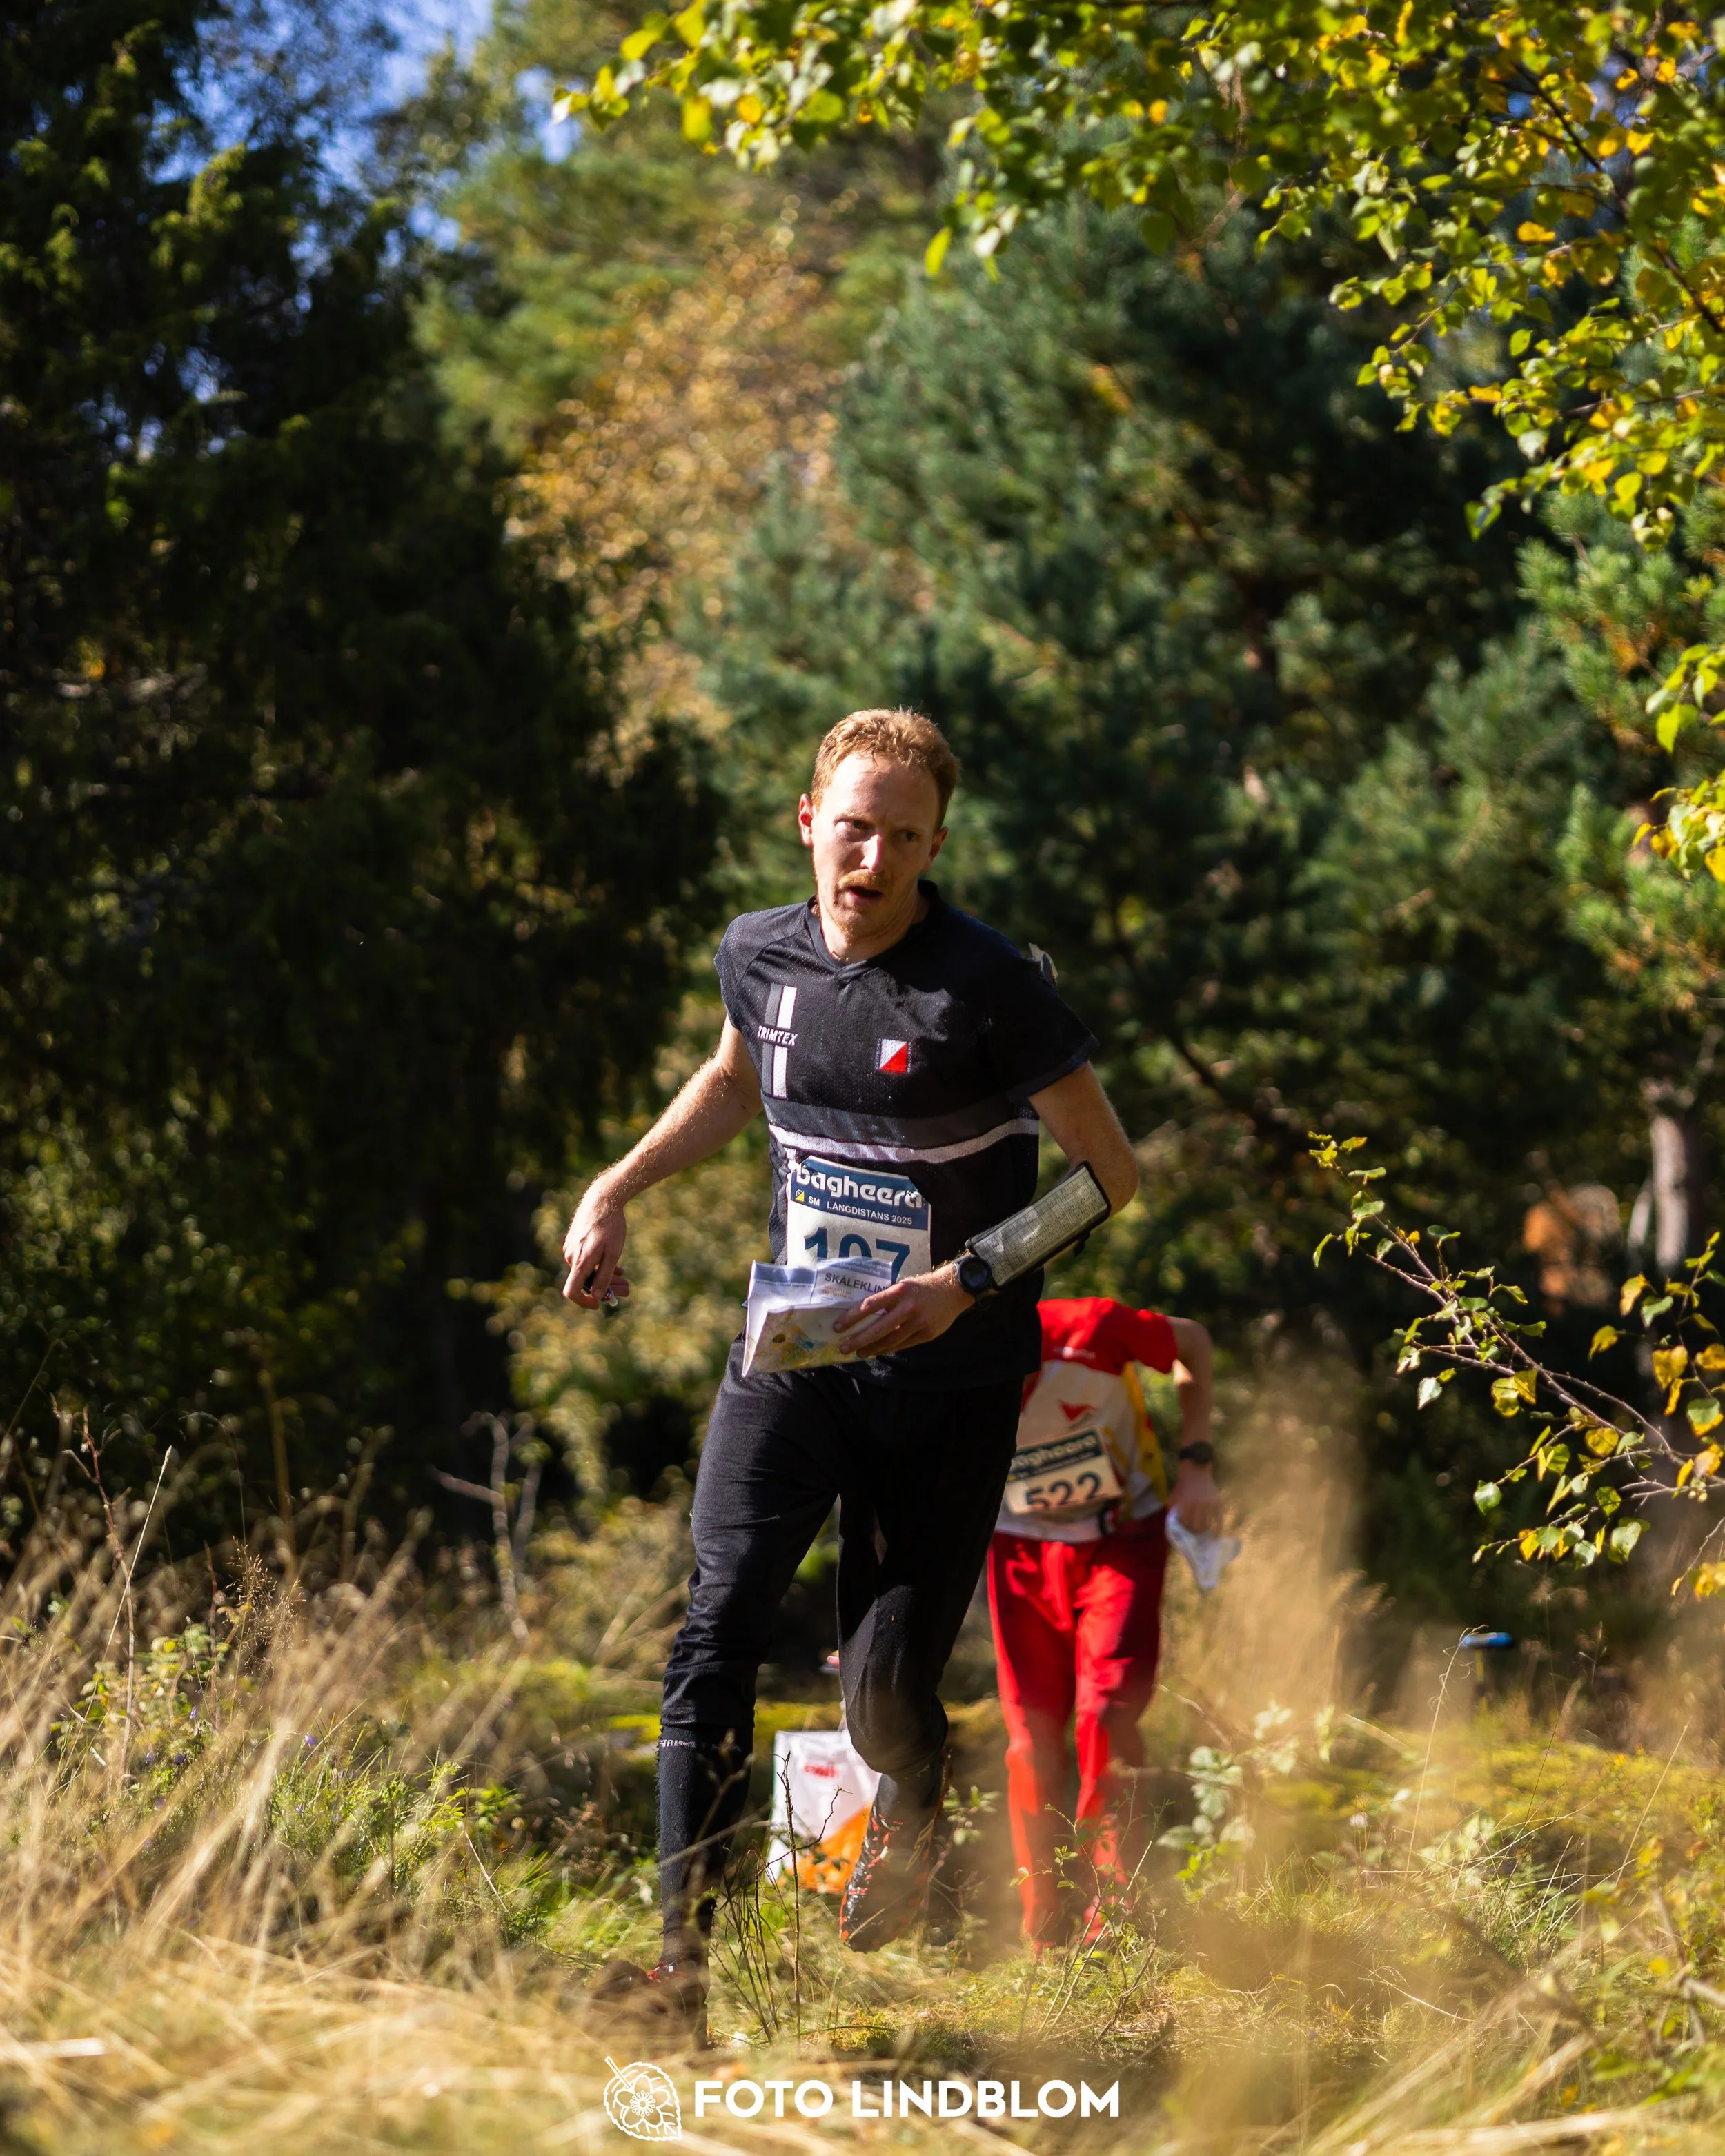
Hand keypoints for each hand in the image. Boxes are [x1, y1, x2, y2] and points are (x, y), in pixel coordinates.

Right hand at [561, 1179, 632, 1308]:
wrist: (603, 1198)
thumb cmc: (611, 1225)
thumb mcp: (613, 1253)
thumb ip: (604, 1276)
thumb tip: (597, 1295)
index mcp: (580, 1261)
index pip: (572, 1291)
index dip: (583, 1301)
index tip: (598, 1304)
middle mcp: (571, 1256)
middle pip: (585, 1281)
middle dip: (606, 1287)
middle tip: (627, 1289)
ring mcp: (571, 1248)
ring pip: (587, 1270)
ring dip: (605, 1276)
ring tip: (625, 1276)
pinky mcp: (573, 1242)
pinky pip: (586, 1260)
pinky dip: (599, 1265)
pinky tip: (616, 1265)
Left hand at [833, 1264, 973, 1355]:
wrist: (953, 1290)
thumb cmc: (922, 1288)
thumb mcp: (903, 1286)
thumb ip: (887, 1299)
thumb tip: (863, 1315)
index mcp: (899, 1291)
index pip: (869, 1305)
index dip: (851, 1317)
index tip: (838, 1327)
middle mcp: (907, 1307)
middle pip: (878, 1329)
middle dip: (858, 1340)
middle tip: (844, 1348)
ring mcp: (918, 1323)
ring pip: (890, 1340)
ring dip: (872, 1348)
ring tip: (859, 1353)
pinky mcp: (927, 1334)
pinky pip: (903, 1345)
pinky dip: (888, 1349)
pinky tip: (878, 1351)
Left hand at [1168, 1462, 1221, 1535]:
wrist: (1195, 1471)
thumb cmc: (1183, 1486)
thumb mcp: (1173, 1498)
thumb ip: (1172, 1513)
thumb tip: (1173, 1531)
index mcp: (1186, 1503)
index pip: (1185, 1524)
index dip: (1183, 1528)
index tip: (1183, 1529)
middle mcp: (1198, 1505)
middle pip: (1196, 1527)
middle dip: (1193, 1530)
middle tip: (1192, 1530)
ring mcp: (1210, 1504)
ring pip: (1207, 1525)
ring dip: (1202, 1530)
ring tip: (1200, 1530)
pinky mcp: (1218, 1503)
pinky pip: (1220, 1520)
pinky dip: (1217, 1530)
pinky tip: (1214, 1536)